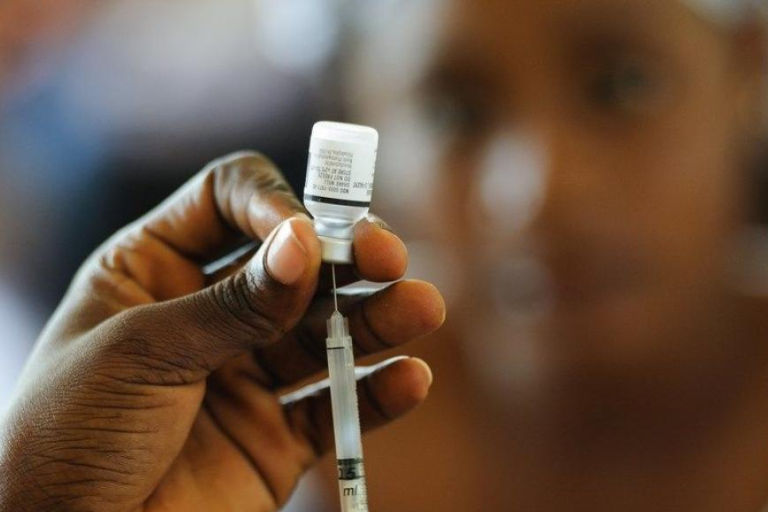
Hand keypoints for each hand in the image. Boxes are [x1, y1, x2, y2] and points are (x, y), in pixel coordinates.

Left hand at [0, 152, 444, 511]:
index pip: (228, 203)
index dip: (274, 202)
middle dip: (346, 256)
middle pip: (294, 265)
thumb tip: (307, 245)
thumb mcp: (141, 354)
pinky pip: (335, 409)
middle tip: (388, 256)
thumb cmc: (65, 439)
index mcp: (153, 272)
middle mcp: (206, 315)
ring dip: (376, 319)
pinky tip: (409, 378)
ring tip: (421, 307)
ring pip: (325, 334)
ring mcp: (245, 376)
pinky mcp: (275, 439)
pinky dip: (375, 395)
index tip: (310, 232)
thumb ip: (233, 304)